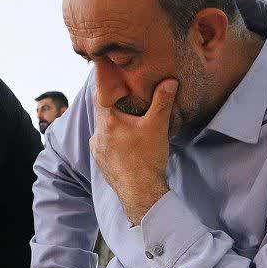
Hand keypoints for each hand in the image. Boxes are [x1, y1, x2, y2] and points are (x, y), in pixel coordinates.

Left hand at [90, 78, 176, 224]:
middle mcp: (97, 134)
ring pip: (104, 128)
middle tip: (126, 95)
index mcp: (108, 122)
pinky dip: (114, 137)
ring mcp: (97, 149)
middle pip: (103, 111)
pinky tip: (127, 140)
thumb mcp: (157, 126)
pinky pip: (105, 143)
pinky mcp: (100, 161)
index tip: (111, 74)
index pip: (101, 94)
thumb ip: (162, 102)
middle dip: (114, 103)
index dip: (106, 82)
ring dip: (114, 122)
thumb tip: (169, 81)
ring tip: (130, 119)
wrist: (140, 194)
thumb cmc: (148, 159)